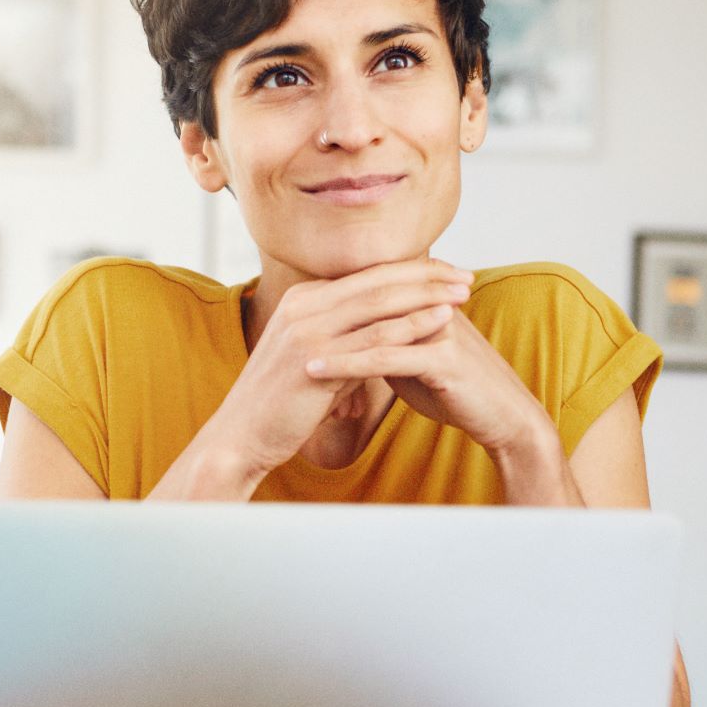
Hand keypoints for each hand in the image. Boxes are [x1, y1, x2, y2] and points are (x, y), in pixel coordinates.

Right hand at [203, 258, 475, 478]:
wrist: (241, 436)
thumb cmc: (279, 403)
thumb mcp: (312, 357)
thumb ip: (341, 336)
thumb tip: (379, 332)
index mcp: (301, 299)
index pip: (365, 275)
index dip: (409, 271)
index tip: (445, 272)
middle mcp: (302, 305)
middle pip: (376, 280)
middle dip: (426, 275)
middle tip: (464, 275)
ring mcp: (306, 330)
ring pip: (379, 303)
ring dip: (427, 295)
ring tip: (463, 293)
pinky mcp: (315, 359)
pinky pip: (374, 337)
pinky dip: (412, 326)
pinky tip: (442, 322)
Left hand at [302, 295, 555, 461]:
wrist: (502, 417)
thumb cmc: (457, 390)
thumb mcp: (413, 361)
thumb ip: (384, 342)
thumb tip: (350, 338)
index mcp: (425, 301)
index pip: (369, 290)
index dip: (331, 301)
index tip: (288, 314)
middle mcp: (431, 305)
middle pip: (367, 300)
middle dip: (322, 315)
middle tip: (276, 326)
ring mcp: (439, 328)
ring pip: (371, 327)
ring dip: (326, 338)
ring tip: (286, 349)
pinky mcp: (444, 358)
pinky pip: (384, 358)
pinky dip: (346, 364)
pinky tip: (315, 372)